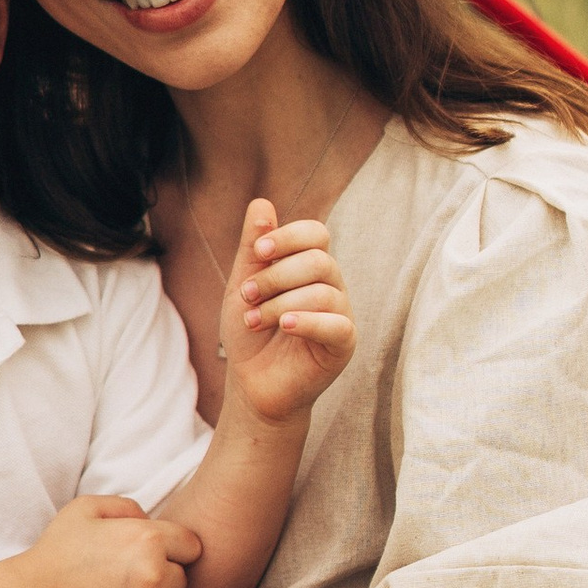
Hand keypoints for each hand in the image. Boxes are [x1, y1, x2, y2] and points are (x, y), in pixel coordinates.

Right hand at [24, 495, 227, 587]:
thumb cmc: (57, 550)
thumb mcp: (87, 507)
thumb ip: (127, 505)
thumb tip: (151, 518)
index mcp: (148, 538)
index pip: (190, 544)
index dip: (173, 548)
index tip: (151, 553)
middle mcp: (156, 573)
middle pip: (185, 578)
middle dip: (163, 577)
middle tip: (125, 578)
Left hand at [220, 199, 355, 429]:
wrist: (252, 383)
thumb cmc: (251, 332)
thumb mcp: (244, 284)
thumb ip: (254, 248)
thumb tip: (261, 204)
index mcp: (309, 267)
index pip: (316, 234)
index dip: (289, 237)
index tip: (260, 252)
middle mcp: (331, 286)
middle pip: (319, 261)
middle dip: (276, 276)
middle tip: (248, 295)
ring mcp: (341, 314)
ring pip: (322, 292)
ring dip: (279, 304)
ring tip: (254, 321)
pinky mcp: (344, 344)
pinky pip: (336, 324)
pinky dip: (306, 321)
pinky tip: (284, 327)